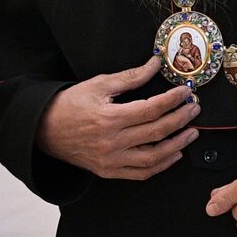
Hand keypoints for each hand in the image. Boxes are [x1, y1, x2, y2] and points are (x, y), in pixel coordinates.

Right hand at [36, 56, 199, 179]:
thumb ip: (131, 77)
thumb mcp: (99, 85)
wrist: (43, 130)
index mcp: (109, 118)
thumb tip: (156, 64)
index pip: (152, 109)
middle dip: (181, 119)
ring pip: (154, 157)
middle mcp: (111, 142)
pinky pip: (140, 173)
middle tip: (194, 109)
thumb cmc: (69, 105)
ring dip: (177, 145)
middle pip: (157, 132)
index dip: (173, 100)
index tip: (186, 92)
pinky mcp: (108, 171)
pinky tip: (174, 154)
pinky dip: (161, 165)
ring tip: (192, 132)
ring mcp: (110, 160)